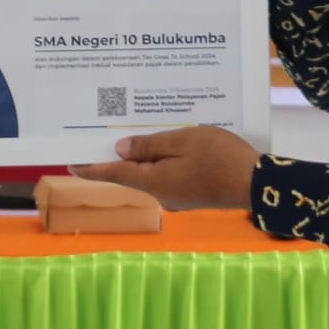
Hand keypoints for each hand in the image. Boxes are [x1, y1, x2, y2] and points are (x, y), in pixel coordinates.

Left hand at [73, 126, 261, 210]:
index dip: (91, 168)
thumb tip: (120, 150)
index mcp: (153, 181)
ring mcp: (177, 197)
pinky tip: (169, 145)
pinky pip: (169, 175)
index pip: (113, 174)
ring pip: (153, 173)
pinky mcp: (192, 195)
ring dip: (146, 156)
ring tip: (140, 132)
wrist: (258, 184)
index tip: (70, 163)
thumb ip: (149, 146)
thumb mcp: (183, 141)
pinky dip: (164, 160)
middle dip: (120, 155)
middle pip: (132, 173)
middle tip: (105, 133)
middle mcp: (161, 194)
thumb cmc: (220, 158)